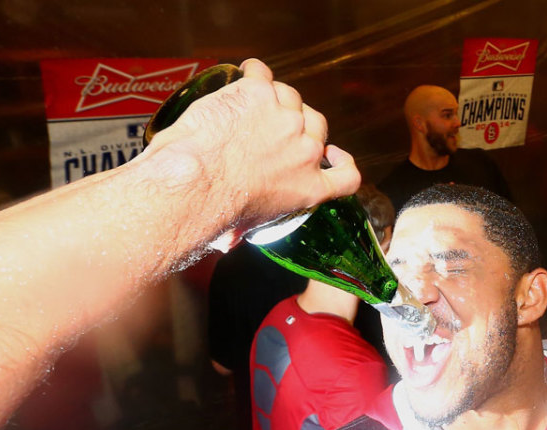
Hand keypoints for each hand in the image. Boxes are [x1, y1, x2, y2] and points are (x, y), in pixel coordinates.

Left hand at [144, 58, 359, 236]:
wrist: (198, 182)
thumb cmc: (217, 210)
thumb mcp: (246, 228)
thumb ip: (250, 225)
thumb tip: (230, 240)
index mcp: (310, 188)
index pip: (347, 175)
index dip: (341, 161)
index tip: (332, 155)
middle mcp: (306, 151)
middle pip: (316, 125)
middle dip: (298, 125)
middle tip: (271, 128)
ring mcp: (285, 118)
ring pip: (290, 96)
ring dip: (274, 98)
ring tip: (250, 104)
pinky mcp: (259, 93)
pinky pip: (261, 72)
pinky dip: (253, 72)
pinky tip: (242, 76)